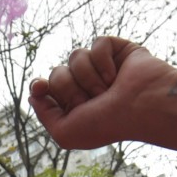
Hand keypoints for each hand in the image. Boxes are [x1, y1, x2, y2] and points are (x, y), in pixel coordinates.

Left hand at [28, 37, 170, 151]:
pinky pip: (96, 44)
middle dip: (70, 88)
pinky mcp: (116, 49)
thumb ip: (44, 115)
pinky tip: (117, 74)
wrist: (140, 108)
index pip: (47, 88)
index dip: (41, 86)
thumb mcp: (65, 133)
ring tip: (108, 89)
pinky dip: (103, 60)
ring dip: (88, 76)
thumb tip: (35, 92)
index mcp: (75, 104)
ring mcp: (101, 66)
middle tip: (92, 100)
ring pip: (75, 56)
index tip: (42, 87)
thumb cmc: (108, 124)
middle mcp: (86, 85)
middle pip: (57, 72)